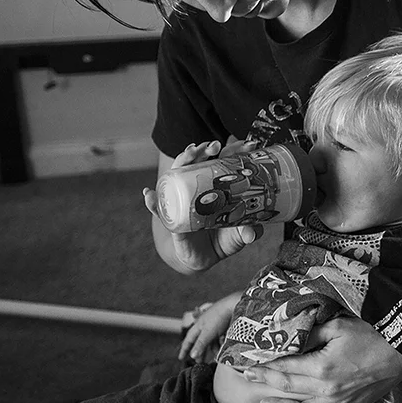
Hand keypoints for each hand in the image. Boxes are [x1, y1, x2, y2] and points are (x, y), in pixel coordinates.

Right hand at [142, 140, 263, 272]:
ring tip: (189, 154)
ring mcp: (183, 200)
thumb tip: (251, 234)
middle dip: (206, 149)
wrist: (205, 258)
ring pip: (178, 175)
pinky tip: (150, 195)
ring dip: (182, 161)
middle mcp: (199, 188)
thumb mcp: (240, 234)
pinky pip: (159, 208)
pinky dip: (153, 201)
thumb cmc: (224, 238)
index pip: (225, 162)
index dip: (234, 150)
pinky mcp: (172, 218)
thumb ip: (248, 232)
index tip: (247, 144)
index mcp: (219, 187)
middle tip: (214, 146)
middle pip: (200, 162)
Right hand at [178, 290, 242, 363]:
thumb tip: (192, 356)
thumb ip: (200, 344)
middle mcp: (205, 326)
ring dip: (211, 349)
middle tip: (199, 362)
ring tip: (214, 356)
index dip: (184, 349)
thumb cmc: (219, 317)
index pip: (188, 339)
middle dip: (199, 351)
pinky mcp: (224, 327)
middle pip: (199, 341)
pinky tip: (222, 349)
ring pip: (210, 341)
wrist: (235, 305)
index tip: (180, 358)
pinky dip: (219, 344)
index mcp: (198, 326)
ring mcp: (215, 326)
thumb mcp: (208, 333)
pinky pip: (219, 338)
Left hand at [240, 316, 401, 402]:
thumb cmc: (374, 333)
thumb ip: (312, 332)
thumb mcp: (340, 325)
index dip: (265, 366)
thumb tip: (291, 335)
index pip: (285, 367)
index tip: (249, 364)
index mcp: (322, 366)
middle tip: (248, 378)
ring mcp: (339, 402)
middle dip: (265, 383)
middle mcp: (327, 389)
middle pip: (288, 388)